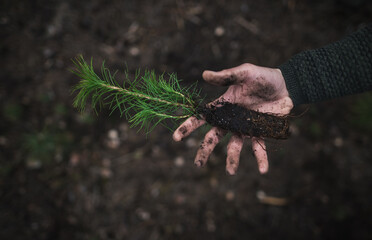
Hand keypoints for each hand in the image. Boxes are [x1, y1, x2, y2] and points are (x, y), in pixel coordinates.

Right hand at [173, 63, 292, 174]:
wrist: (285, 85)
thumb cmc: (262, 78)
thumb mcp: (244, 73)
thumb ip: (226, 76)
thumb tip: (204, 74)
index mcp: (223, 107)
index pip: (202, 118)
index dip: (188, 126)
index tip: (176, 137)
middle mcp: (231, 121)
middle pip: (213, 138)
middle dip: (204, 151)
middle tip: (198, 164)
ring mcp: (245, 128)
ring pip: (234, 147)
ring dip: (232, 160)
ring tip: (231, 172)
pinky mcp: (260, 133)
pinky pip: (259, 148)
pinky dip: (261, 160)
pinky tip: (263, 170)